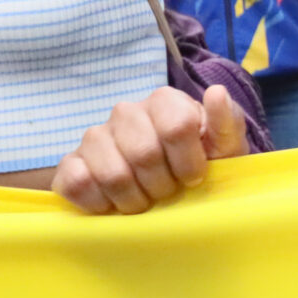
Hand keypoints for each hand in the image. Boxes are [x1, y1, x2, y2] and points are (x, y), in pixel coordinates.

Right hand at [52, 85, 249, 215]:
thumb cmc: (202, 165)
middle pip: (144, 154)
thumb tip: (216, 93)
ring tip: (143, 199)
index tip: (194, 177)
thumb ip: (226, 122)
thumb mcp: (226, 147)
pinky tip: (114, 204)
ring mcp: (95, 136)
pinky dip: (99, 204)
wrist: (167, 189)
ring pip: (112, 173)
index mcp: (164, 101)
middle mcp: (126, 111)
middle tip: (167, 192)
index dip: (189, 163)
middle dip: (162, 186)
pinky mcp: (71, 162)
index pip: (177, 127)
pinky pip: (78, 183)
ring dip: (134, 200)